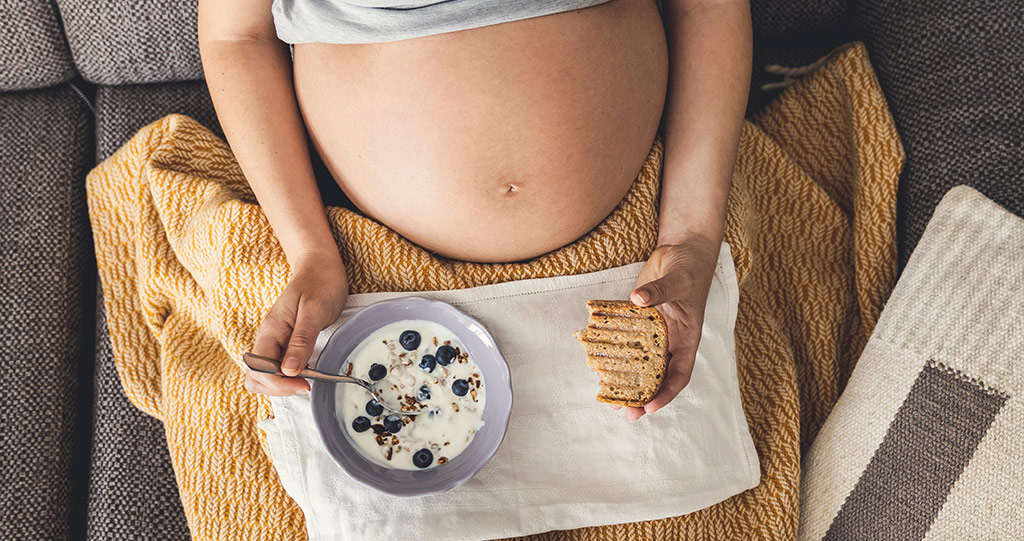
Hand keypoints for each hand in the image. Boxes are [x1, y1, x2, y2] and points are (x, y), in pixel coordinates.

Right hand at [245, 253, 347, 395]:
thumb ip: (301, 340)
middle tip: (306, 384)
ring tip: (307, 379)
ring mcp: (274, 341)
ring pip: (264, 376)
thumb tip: (289, 371)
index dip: (279, 383)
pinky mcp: (284, 343)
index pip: (259, 370)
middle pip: (256, 377)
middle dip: (277, 388)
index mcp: (270, 330)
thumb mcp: (314, 310)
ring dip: (281, 385)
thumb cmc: (319, 283)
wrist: (320, 266)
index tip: (305, 384)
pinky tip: (306, 373)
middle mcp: (267, 338)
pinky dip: (287, 377)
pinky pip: (277, 368)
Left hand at [622, 237, 718, 421]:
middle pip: (657, 375)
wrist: (682, 249)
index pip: (679, 375)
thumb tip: (640, 300)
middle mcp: (670, 341)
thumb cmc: (689, 267)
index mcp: (686, 339)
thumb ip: (660, 291)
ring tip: (609, 397)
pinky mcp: (638, 320)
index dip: (665, 393)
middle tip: (624, 412)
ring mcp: (654, 332)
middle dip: (642, 395)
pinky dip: (615, 352)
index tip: (648, 406)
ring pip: (640, 362)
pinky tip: (598, 362)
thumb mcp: (678, 280)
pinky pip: (626, 340)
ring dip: (626, 379)